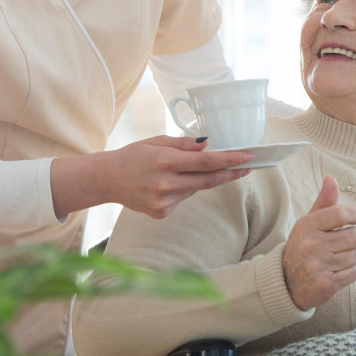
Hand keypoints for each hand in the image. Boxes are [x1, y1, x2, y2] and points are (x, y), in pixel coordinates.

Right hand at [52, 135, 253, 219]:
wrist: (107, 180)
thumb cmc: (133, 156)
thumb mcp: (157, 142)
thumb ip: (184, 144)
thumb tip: (209, 144)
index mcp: (165, 161)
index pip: (207, 162)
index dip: (230, 160)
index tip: (248, 157)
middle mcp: (165, 184)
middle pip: (208, 181)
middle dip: (230, 173)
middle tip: (246, 166)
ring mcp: (163, 202)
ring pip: (196, 190)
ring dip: (200, 179)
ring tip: (183, 170)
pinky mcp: (161, 213)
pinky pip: (183, 199)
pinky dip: (183, 189)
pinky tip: (166, 184)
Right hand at [282, 175, 355, 310]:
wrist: (286, 283)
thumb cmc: (303, 247)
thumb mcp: (309, 223)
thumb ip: (324, 202)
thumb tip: (331, 178)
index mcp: (307, 226)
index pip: (340, 214)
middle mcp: (311, 246)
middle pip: (354, 236)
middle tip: (352, 240)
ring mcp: (317, 266)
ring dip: (354, 256)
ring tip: (341, 257)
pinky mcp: (325, 285)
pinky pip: (354, 273)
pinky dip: (352, 271)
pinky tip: (340, 270)